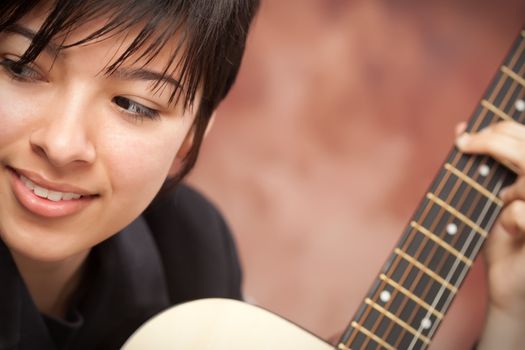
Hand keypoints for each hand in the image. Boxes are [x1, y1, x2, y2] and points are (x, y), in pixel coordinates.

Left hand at [455, 120, 524, 348]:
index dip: (503, 128)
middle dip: (496, 140)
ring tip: (499, 198)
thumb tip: (460, 127)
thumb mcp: (484, 198)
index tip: (467, 135)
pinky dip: (512, 218)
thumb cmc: (500, 241)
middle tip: (466, 144)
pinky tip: (509, 230)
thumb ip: (478, 166)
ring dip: (509, 182)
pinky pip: (524, 213)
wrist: (507, 286)